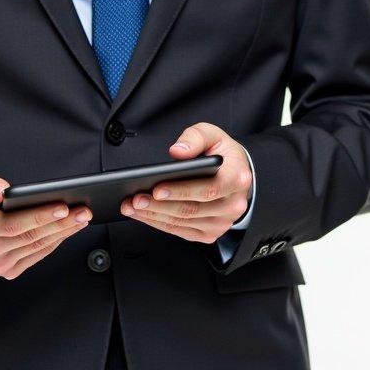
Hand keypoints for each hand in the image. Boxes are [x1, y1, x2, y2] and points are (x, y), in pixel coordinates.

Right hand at [0, 166, 91, 279]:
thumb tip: (2, 190)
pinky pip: (35, 256)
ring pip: (36, 246)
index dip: (40, 216)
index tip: (63, 206)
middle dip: (61, 223)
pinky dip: (54, 243)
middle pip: (30, 236)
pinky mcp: (5, 269)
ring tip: (81, 218)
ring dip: (62, 233)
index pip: (13, 223)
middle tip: (84, 210)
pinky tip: (67, 230)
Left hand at [120, 122, 252, 243]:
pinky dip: (159, 224)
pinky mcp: (210, 233)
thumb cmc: (224, 156)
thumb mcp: (214, 136)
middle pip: (191, 209)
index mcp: (237, 178)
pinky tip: (144, 214)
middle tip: (135, 198)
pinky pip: (181, 231)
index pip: (209, 189)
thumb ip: (196, 137)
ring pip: (183, 222)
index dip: (181, 191)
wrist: (238, 176)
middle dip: (159, 205)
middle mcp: (233, 204)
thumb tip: (177, 151)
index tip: (157, 189)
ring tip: (132, 206)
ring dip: (154, 216)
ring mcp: (222, 222)